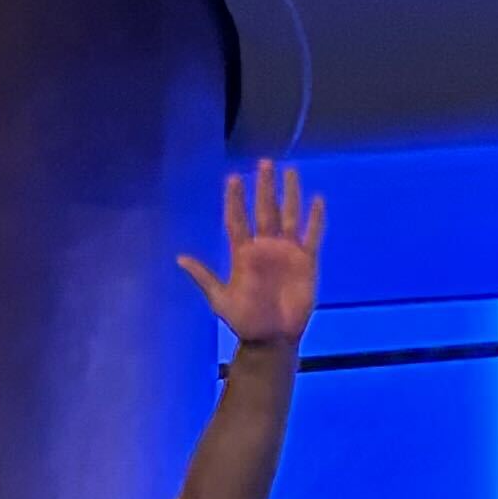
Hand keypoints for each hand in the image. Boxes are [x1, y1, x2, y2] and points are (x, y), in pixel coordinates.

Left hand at [184, 160, 323, 352]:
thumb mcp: (220, 297)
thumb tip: (181, 258)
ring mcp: (287, 251)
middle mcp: (265, 247)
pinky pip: (313, 235)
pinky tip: (317, 200)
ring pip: (289, 215)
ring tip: (289, 171)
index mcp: (243, 253)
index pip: (238, 220)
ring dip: (289, 194)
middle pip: (264, 210)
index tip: (233, 178)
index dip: (235, 199)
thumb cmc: (244, 318)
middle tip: (264, 162)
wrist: (271, 336)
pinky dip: (316, 218)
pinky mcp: (307, 260)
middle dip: (264, 186)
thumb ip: (204, 276)